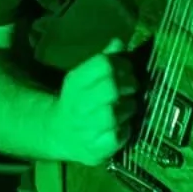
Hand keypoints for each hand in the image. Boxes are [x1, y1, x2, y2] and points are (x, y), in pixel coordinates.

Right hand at [50, 38, 140, 165]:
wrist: (60, 132)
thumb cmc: (81, 99)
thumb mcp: (86, 77)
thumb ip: (104, 59)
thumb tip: (119, 42)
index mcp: (75, 82)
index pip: (104, 64)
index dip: (123, 64)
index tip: (127, 69)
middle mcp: (77, 105)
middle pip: (111, 88)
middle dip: (128, 85)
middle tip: (131, 88)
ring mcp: (85, 129)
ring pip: (116, 113)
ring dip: (129, 108)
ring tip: (126, 107)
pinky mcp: (95, 149)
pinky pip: (119, 136)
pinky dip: (126, 130)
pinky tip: (121, 126)